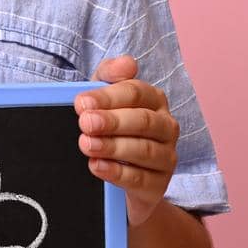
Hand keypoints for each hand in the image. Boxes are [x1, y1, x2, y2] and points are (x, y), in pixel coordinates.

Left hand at [75, 55, 178, 227]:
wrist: (118, 176)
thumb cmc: (110, 129)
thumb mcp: (103, 99)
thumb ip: (109, 76)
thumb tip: (127, 63)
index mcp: (154, 100)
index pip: (136, 92)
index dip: (108, 97)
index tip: (81, 103)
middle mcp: (166, 127)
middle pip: (143, 121)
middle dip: (112, 121)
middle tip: (85, 123)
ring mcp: (166, 157)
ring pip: (144, 150)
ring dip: (113, 147)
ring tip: (86, 145)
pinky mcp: (159, 185)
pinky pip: (140, 179)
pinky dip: (117, 172)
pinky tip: (96, 166)